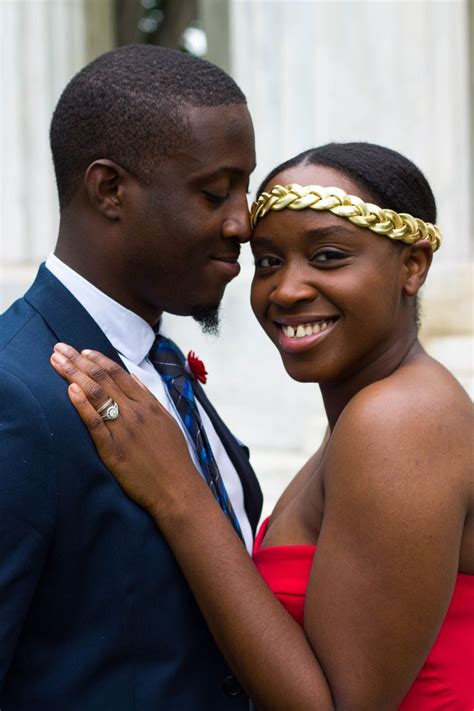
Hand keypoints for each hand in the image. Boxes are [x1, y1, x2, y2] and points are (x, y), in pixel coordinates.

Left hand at [50, 343, 196, 515]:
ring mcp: (124, 430)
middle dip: (77, 360)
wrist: (178, 489)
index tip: (81, 350)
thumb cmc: (173, 458)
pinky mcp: (114, 450)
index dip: (97, 359)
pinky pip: (95, 424)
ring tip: (56, 361)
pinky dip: (82, 405)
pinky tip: (70, 391)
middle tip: (59, 348)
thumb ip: (148, 398)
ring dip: (73, 374)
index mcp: (147, 404)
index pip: (118, 373)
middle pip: (102, 378)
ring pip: (96, 394)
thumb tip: (133, 378)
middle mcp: (135, 412)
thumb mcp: (166, 421)